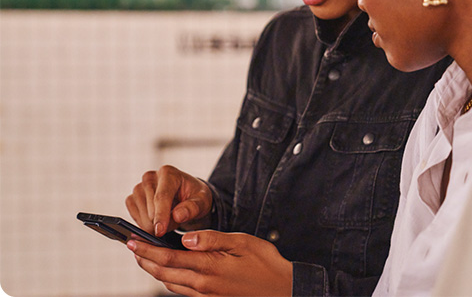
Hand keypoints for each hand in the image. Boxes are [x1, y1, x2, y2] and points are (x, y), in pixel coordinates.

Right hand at [126, 165, 212, 236]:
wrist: (188, 197)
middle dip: (161, 222)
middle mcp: (150, 177)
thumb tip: (177, 215)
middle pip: (149, 207)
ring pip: (140, 213)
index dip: (160, 216)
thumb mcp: (202, 202)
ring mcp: (139, 187)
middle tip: (173, 224)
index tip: (160, 232)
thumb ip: (192, 208)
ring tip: (168, 220)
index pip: (161, 197)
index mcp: (168, 173)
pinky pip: (133, 215)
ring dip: (153, 224)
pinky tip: (156, 221)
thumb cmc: (195, 197)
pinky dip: (144, 223)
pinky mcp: (132, 198)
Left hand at [128, 231, 292, 296]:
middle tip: (131, 247)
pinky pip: (182, 290)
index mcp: (209, 267)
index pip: (168, 258)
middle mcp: (203, 285)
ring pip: (169, 284)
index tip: (131, 240)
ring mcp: (205, 295)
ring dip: (153, 270)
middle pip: (163, 274)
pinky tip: (168, 270)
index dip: (147, 249)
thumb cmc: (266, 263)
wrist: (282, 290)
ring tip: (144, 256)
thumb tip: (186, 238)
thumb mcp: (243, 243)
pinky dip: (169, 279)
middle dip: (144, 260)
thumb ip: (213, 239)